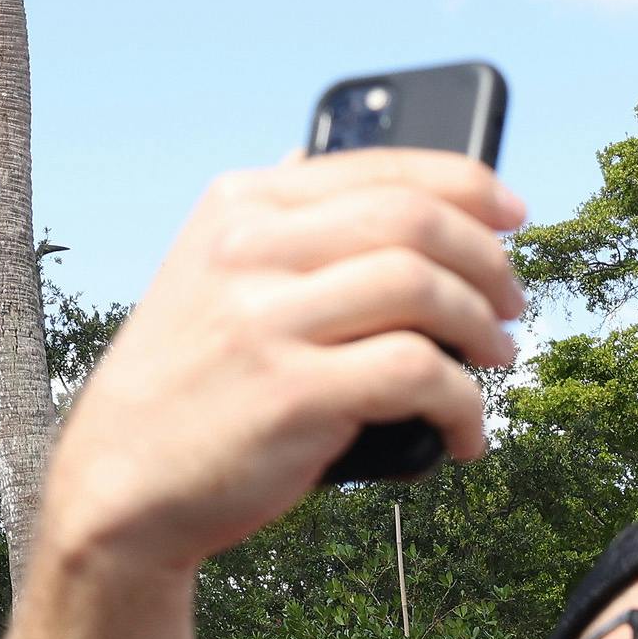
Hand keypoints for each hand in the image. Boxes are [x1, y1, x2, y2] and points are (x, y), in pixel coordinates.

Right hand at [34, 143, 524, 576]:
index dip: (469, 187)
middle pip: (416, 222)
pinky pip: (419, 374)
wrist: (123, 481)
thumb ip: (269, 221)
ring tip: (496, 359)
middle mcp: (250, 248)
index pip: (382, 170)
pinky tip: (465, 433)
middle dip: (488, 262)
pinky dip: (464, 405)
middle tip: (513, 303)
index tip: (514, 216)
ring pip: (424, 288)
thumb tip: (313, 158)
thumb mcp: (206, 272)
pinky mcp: (294, 394)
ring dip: (484, 328)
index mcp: (240, 205)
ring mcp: (269, 320)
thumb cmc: (188, 383)